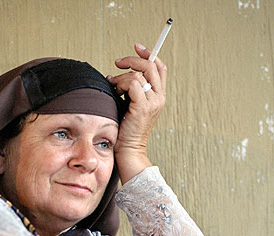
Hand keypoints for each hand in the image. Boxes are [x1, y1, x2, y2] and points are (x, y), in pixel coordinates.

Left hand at [107, 43, 167, 183]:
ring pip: (138, 74)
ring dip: (121, 77)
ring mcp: (152, 102)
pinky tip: (115, 92)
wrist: (128, 148)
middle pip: (151, 65)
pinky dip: (120, 84)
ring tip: (113, 86)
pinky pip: (132, 84)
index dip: (149, 54)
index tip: (137, 47)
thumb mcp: (129, 103)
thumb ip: (130, 88)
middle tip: (118, 63)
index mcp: (159, 95)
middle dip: (133, 59)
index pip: (160, 67)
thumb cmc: (125, 128)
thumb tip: (117, 72)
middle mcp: (159, 97)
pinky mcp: (142, 107)